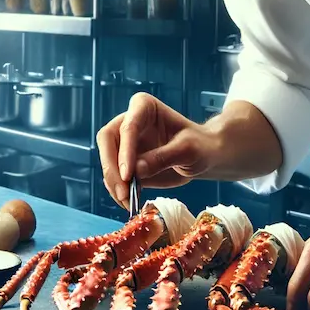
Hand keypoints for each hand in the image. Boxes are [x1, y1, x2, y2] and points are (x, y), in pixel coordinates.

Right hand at [96, 92, 219, 207]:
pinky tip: (130, 202)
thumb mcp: (188, 150)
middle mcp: (128, 121)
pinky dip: (118, 190)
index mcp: (144, 107)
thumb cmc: (199, 145)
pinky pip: (113, 175)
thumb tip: (136, 171)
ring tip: (128, 202)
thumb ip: (163, 158)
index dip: (125, 151)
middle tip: (123, 192)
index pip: (127, 126)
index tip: (129, 175)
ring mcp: (124, 142)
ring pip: (106, 160)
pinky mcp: (124, 161)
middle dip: (112, 168)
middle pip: (107, 141)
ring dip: (113, 183)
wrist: (202, 155)